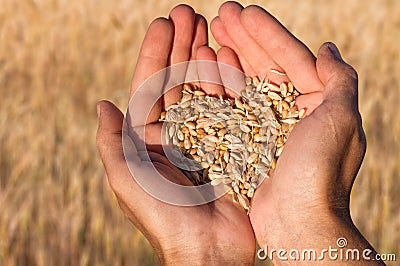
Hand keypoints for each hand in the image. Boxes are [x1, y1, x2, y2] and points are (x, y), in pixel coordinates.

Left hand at [96, 5, 254, 264]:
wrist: (209, 250)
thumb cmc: (164, 217)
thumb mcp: (127, 178)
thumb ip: (112, 141)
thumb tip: (102, 103)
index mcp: (148, 140)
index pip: (149, 87)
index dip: (155, 54)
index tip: (164, 23)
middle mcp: (176, 135)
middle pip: (177, 81)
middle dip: (181, 47)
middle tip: (190, 13)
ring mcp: (205, 137)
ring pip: (204, 89)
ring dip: (205, 57)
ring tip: (211, 27)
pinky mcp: (231, 144)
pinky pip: (229, 107)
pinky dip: (230, 82)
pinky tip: (231, 58)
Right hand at [212, 2, 382, 263]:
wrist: (295, 222)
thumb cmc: (319, 171)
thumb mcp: (341, 119)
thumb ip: (339, 78)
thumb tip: (328, 47)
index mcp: (315, 104)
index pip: (290, 58)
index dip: (267, 33)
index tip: (244, 11)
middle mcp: (288, 113)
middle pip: (263, 66)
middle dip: (243, 38)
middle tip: (221, 13)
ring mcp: (263, 128)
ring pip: (243, 84)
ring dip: (227, 56)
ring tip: (207, 33)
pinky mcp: (243, 143)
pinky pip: (228, 108)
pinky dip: (218, 87)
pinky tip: (205, 67)